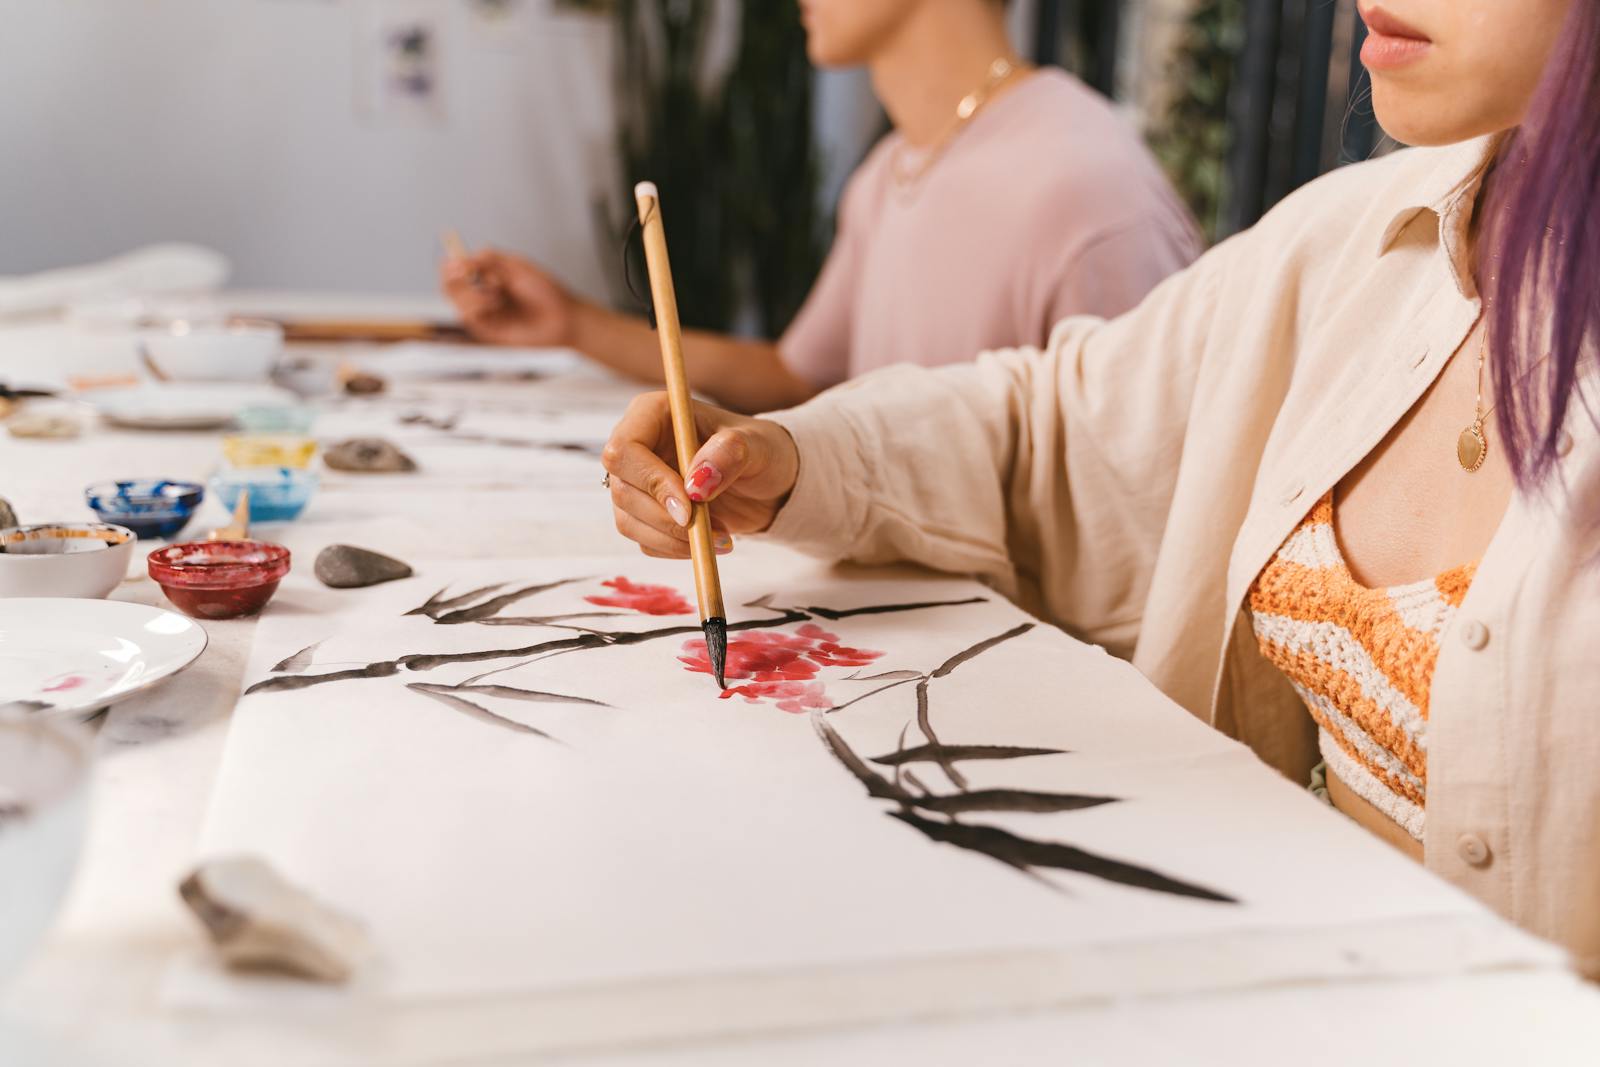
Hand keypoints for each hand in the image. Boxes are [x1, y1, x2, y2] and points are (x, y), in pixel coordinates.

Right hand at [440, 249, 577, 347]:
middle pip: (450, 284)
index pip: (459, 269)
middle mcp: (483, 294)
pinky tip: (495, 303)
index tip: (456, 259)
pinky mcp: (487, 330)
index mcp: (490, 277)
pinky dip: (477, 305)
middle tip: (462, 271)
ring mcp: (485, 313)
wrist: (563, 319)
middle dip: (451, 275)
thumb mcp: (519, 268)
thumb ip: (492, 260)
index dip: (452, 263)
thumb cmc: (547, 292)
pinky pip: (467, 316)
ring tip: (497, 293)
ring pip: (456, 299)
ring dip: (470, 292)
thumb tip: (464, 257)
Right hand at [601, 393, 799, 557]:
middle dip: (666, 518)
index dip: (651, 481)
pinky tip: (711, 540)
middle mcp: (638, 446)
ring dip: (674, 539)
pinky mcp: (645, 513)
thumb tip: (696, 483)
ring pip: (629, 521)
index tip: (689, 505)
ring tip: (721, 537)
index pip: (624, 449)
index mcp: (654, 414)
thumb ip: (731, 453)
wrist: (770, 483)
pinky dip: (677, 549)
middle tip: (710, 528)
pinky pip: (646, 541)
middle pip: (623, 490)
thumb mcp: (759, 446)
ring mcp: (637, 482)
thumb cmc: (762, 451)